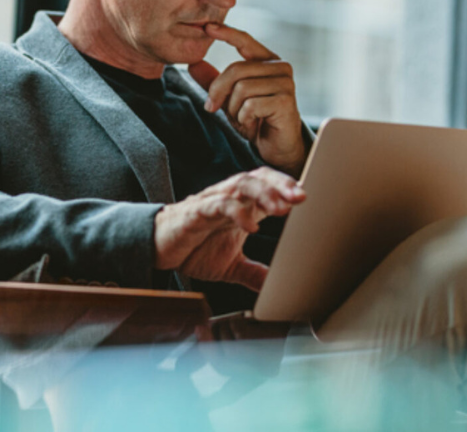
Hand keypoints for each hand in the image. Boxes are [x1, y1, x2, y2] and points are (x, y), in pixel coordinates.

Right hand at [154, 167, 305, 291]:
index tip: (309, 198)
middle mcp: (229, 198)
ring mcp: (213, 202)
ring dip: (264, 193)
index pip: (269, 186)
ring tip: (282, 207)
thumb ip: (255, 273)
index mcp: (242, 206)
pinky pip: (218, 205)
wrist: (157, 250)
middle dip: (282, 185)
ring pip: (241, 184)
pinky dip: (236, 212)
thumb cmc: (193, 249)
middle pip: (259, 178)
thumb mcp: (231, 266)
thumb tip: (278, 288)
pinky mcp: (195, 212)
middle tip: (302, 197)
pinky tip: (251, 225)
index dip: (288, 189)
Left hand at [189, 24, 306, 177]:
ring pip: (242, 88)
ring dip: (234, 110)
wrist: (276, 147)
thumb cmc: (256, 120)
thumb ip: (214, 81)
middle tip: (212, 108)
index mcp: (267, 61)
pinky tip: (253, 124)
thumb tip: (193, 64)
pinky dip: (244, 119)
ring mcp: (285, 83)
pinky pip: (251, 105)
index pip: (245, 40)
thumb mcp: (229, 98)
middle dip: (218, 92)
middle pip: (236, 69)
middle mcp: (280, 67)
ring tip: (243, 119)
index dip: (226, 33)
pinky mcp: (285, 100)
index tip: (207, 27)